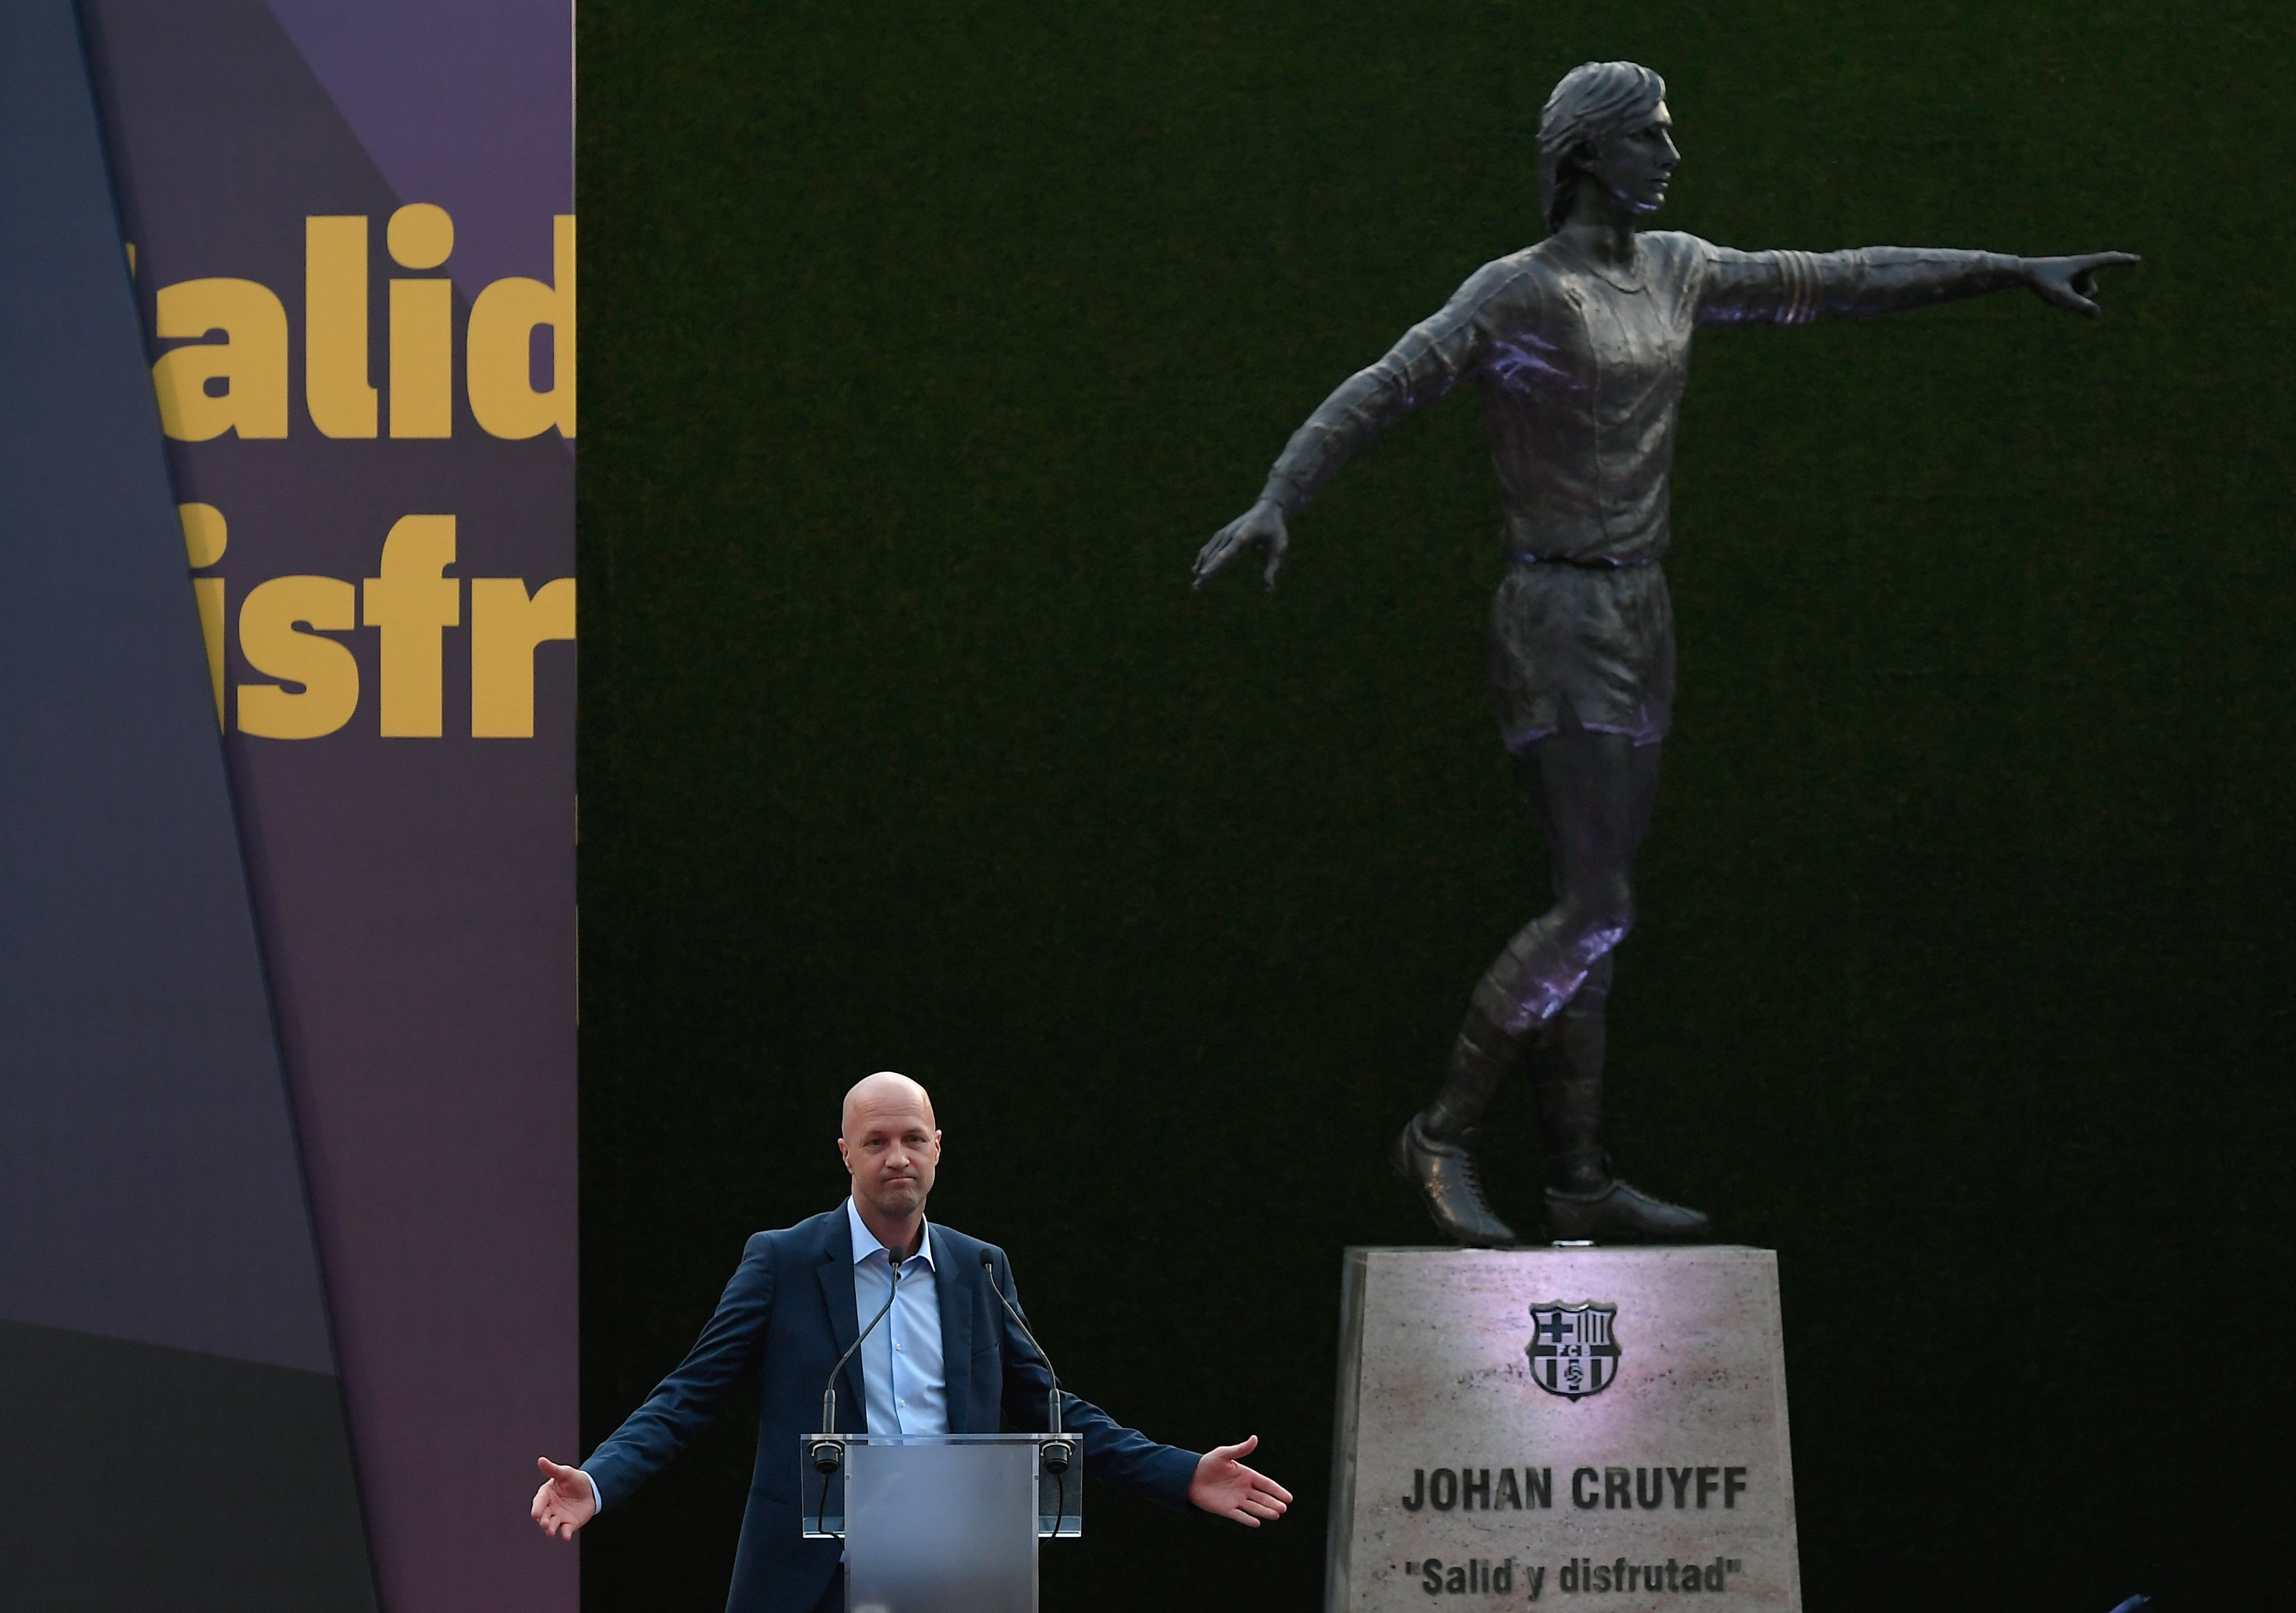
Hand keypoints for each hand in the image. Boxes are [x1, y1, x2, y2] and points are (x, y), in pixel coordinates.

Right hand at [531, 1455, 596, 1540]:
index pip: (539, 1502)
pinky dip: (565, 1534)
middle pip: (544, 1516)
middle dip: (543, 1521)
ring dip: (551, 1529)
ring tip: (551, 1532)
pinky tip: (566, 1537)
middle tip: (545, 1524)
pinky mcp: (569, 1524)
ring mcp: (559, 1517)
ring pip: (552, 1525)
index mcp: (546, 1495)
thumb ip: (552, 1469)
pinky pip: (566, 1530)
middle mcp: (550, 1508)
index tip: (535, 1513)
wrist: (591, 1489)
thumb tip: (541, 1460)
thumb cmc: (574, 1480)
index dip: (537, 1508)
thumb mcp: (564, 1473)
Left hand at [1187, 1434, 1293, 1526]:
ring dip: (1264, 1511)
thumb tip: (1255, 1438)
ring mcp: (1236, 1500)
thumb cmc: (1208, 1463)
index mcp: (1246, 1475)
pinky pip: (1239, 1515)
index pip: (1266, 1484)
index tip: (1289, 1498)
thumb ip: (1240, 1450)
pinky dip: (1248, 1519)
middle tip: (1283, 1508)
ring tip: (1276, 1515)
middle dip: (1273, 1503)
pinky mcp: (1226, 1509)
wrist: (1190, 1477)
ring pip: (1254, 1507)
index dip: (1277, 1491)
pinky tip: (1257, 1523)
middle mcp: (1244, 1489)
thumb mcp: (1224, 1454)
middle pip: (1263, 1497)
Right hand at [1192, 501, 1289, 592]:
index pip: (1225, 554)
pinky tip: (1197, 570)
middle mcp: (1230, 534)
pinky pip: (1209, 548)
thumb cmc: (1275, 530)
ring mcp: (1224, 533)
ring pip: (1209, 553)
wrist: (1268, 509)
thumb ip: (1272, 569)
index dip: (1214, 565)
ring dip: (1201, 568)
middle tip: (1196, 588)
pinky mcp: (1222, 534)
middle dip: (1205, 572)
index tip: (1203, 575)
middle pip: (1214, 556)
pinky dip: (1202, 560)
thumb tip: (1269, 590)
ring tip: (1196, 585)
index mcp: (1243, 537)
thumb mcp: (1278, 549)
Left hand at [2024, 251, 2139, 317]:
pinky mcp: (2069, 278)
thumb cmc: (2042, 282)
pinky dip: (2066, 298)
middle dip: (2080, 299)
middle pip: (2092, 291)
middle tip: (2059, 292)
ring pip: (2083, 294)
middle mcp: (2082, 267)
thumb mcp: (2062, 297)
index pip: (2109, 260)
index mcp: (2083, 264)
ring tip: (2053, 290)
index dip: (2124, 261)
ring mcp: (2075, 273)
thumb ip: (2080, 306)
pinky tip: (2053, 291)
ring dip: (2071, 298)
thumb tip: (2097, 314)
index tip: (2138, 260)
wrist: (2024, 273)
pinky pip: (2075, 294)